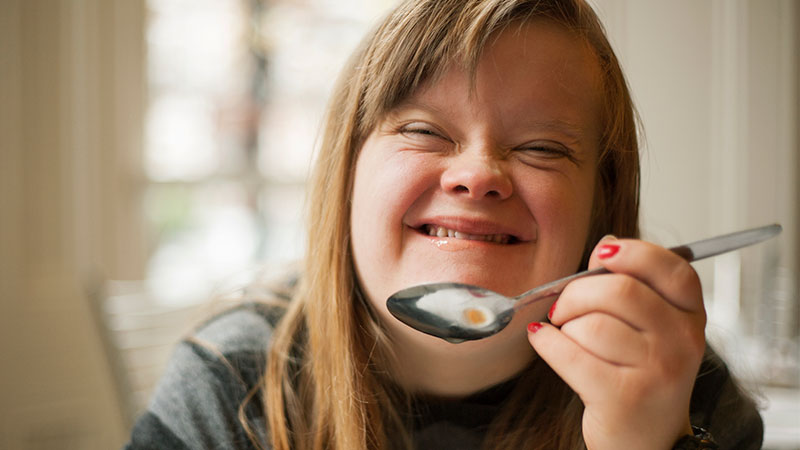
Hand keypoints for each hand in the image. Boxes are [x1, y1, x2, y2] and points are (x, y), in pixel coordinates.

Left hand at [527, 236, 705, 448]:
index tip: (600, 257)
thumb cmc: (640, 374)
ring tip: (568, 336)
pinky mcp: (625, 397)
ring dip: (566, 326)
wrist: (646, 440)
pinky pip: (570, 353)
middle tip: (564, 308)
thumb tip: (605, 245)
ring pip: (592, 324)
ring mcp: (658, 371)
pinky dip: (547, 342)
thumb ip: (633, 284)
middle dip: (577, 293)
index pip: (670, 267)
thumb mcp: (651, 327)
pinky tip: (544, 340)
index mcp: (691, 315)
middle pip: (619, 291)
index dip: (631, 253)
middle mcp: (683, 341)